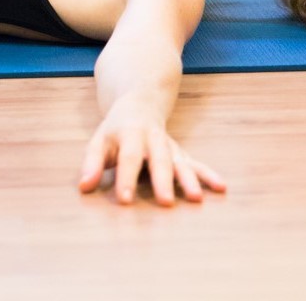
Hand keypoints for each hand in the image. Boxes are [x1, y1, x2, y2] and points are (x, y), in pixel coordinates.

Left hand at [78, 101, 225, 205]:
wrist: (141, 102)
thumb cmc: (116, 130)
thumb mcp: (100, 141)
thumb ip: (92, 164)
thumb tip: (84, 187)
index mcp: (130, 134)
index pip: (128, 157)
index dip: (126, 178)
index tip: (126, 200)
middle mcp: (153, 138)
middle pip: (158, 159)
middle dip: (163, 181)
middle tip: (165, 203)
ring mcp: (169, 145)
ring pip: (180, 162)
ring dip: (189, 180)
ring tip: (196, 198)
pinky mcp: (180, 152)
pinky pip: (195, 163)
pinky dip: (208, 175)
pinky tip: (221, 187)